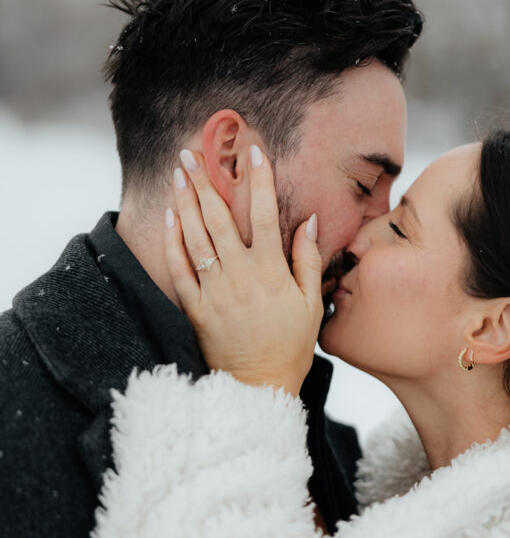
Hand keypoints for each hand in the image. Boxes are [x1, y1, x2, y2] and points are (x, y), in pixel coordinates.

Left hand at [164, 145, 322, 396]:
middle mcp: (239, 275)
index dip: (259, 179)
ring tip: (178, 173)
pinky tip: (170, 217)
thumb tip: (308, 221)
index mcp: (270, 271)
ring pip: (195, 237)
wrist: (259, 385)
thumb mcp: (311, 303)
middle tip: (192, 153)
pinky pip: (179, 268)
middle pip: (219, 218)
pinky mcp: (195, 307)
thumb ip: (308, 259)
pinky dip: (172, 241)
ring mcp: (214, 290)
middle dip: (206, 181)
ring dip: (185, 202)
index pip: (264, 214)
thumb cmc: (290, 345)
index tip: (253, 151)